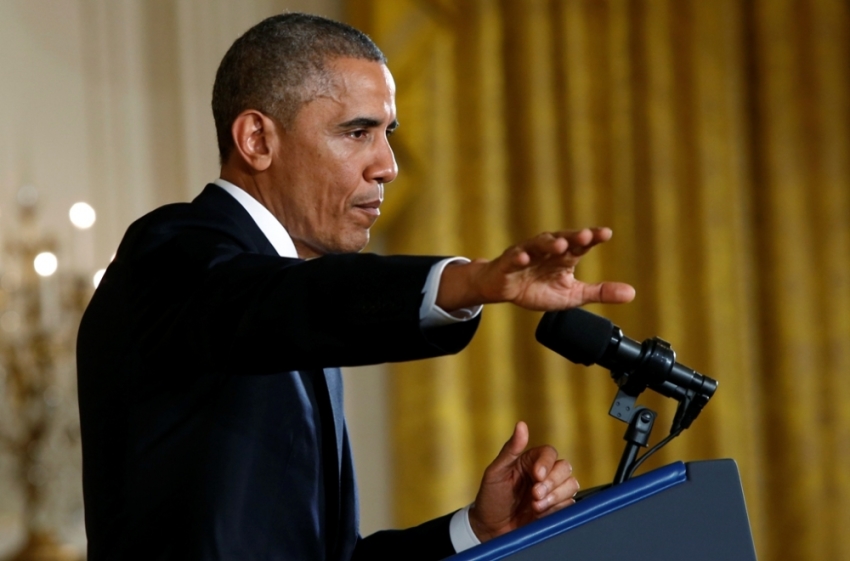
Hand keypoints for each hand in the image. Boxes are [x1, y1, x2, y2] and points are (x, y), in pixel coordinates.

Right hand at [437, 228, 634, 311]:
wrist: (503, 290)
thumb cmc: (537, 288)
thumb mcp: (572, 294)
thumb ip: (600, 292)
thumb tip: (632, 293)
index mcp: (564, 257)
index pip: (580, 245)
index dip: (591, 238)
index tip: (605, 233)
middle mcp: (547, 251)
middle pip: (560, 240)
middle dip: (572, 237)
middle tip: (585, 235)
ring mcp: (526, 255)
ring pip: (538, 245)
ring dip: (548, 244)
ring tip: (559, 245)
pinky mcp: (508, 264)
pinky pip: (513, 259)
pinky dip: (518, 257)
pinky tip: (524, 258)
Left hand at [468, 422, 578, 541]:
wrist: (490, 530)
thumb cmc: (490, 498)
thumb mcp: (496, 472)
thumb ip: (510, 450)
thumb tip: (521, 425)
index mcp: (530, 461)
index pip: (549, 453)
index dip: (547, 463)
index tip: (537, 475)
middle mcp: (544, 474)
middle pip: (565, 468)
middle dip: (552, 483)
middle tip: (535, 495)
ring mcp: (552, 492)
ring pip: (571, 485)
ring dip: (556, 497)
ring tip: (536, 507)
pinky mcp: (557, 510)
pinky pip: (570, 505)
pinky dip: (558, 509)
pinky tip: (541, 515)